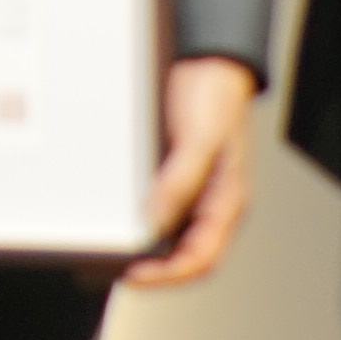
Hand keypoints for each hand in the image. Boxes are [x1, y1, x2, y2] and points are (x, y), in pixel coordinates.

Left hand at [128, 56, 260, 292]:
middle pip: (184, 256)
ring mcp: (192, 194)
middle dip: (152, 270)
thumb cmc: (216, 98)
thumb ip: (179, 181)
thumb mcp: (199, 139)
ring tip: (112, 253)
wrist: (207, 65)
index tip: (135, 275)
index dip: (168, 275)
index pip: (202, 258)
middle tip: (115, 270)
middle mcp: (210, 204)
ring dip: (143, 249)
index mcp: (228, 202)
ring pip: (169, 238)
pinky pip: (157, 212)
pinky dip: (138, 222)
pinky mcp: (174, 179)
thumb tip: (154, 221)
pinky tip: (118, 221)